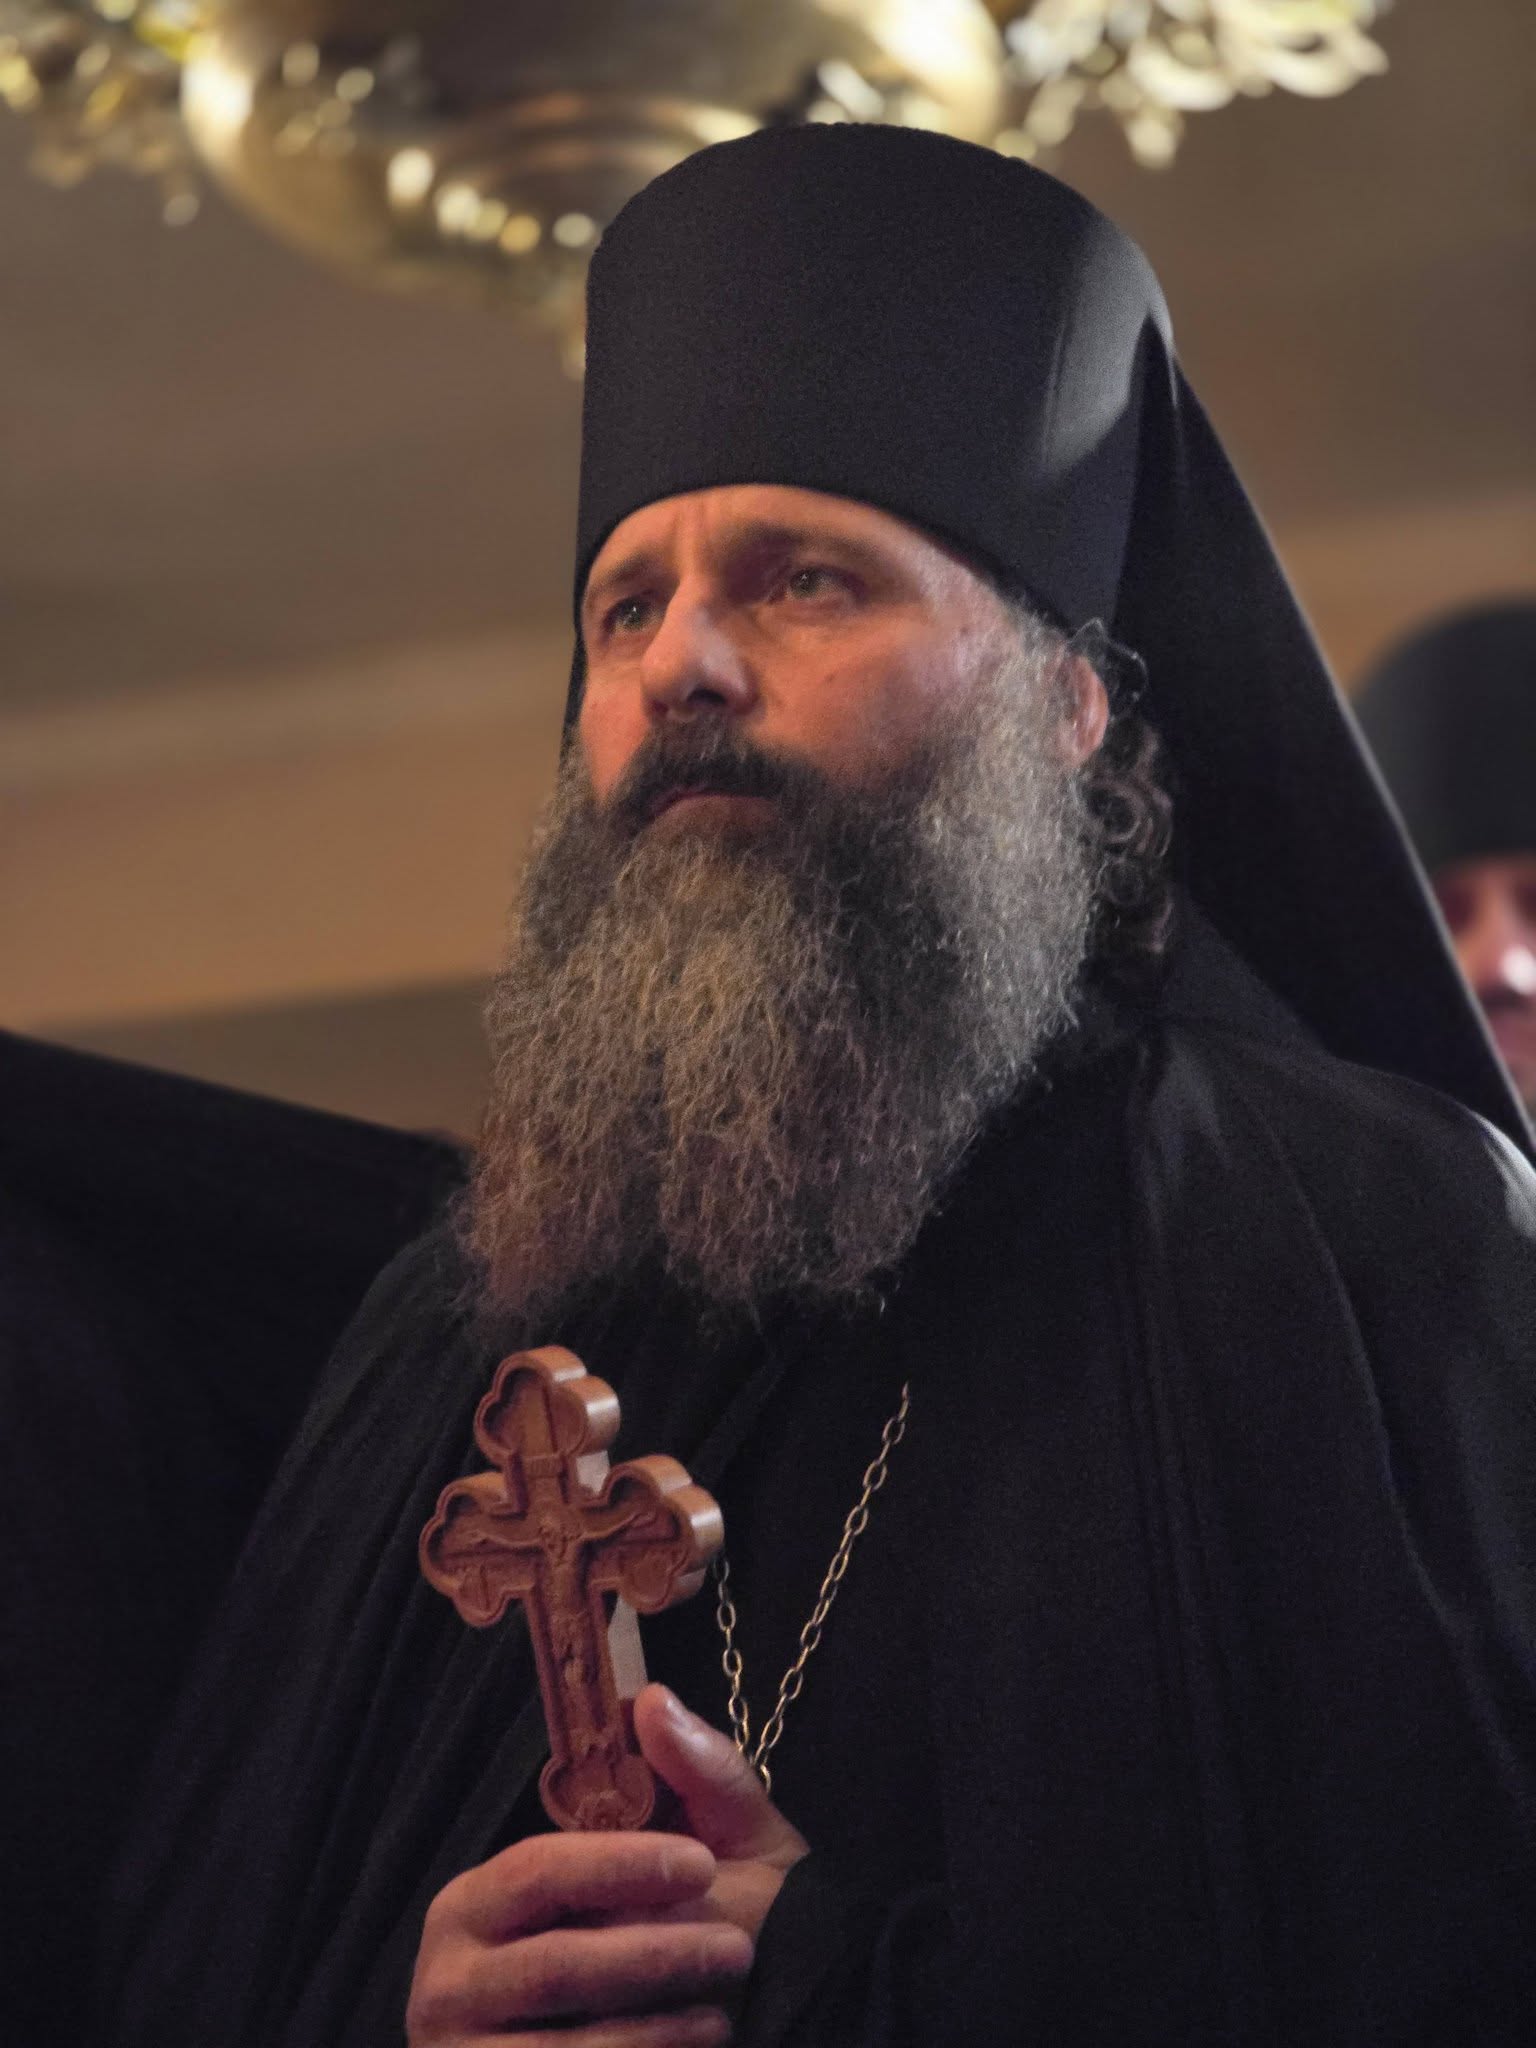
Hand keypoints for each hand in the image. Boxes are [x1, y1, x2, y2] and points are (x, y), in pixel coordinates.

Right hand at [406, 1685, 807, 2044]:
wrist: (713, 2030)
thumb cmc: (684, 1934)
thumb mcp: (714, 1848)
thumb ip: (693, 1770)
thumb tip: (652, 1699)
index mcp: (479, 1900)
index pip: (537, 1871)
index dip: (618, 1867)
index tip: (700, 1865)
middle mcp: (450, 1978)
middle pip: (554, 1965)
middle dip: (654, 1957)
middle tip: (733, 1950)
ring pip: (569, 2046)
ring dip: (657, 2027)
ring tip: (722, 2008)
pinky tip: (697, 2043)